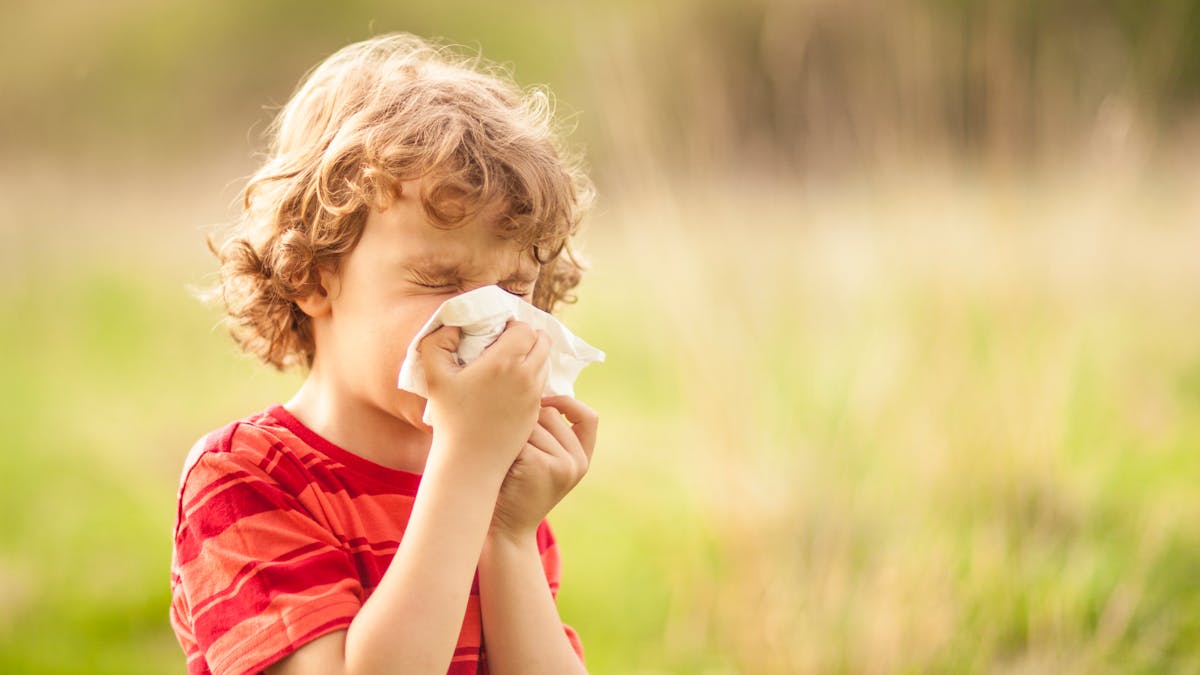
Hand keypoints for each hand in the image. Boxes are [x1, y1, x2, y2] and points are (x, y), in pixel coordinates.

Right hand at [419, 321, 549, 474]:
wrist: (470, 461)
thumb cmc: (450, 418)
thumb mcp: (434, 375)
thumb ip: (438, 342)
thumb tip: (454, 325)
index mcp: (505, 362)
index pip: (525, 328)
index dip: (512, 325)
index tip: (496, 332)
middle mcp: (526, 376)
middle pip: (543, 342)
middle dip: (528, 337)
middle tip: (507, 342)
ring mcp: (534, 396)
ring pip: (544, 363)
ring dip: (532, 356)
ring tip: (508, 362)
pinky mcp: (536, 412)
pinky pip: (541, 384)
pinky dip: (531, 377)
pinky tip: (510, 384)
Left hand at [490, 396, 597, 542]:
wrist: (505, 529)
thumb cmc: (515, 489)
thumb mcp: (543, 462)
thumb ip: (549, 434)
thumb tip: (534, 387)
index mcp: (582, 458)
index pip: (589, 417)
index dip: (567, 403)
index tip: (543, 402)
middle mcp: (578, 462)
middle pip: (551, 413)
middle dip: (526, 421)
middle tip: (509, 447)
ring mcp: (563, 464)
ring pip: (532, 422)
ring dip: (512, 433)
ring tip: (504, 458)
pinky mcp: (542, 464)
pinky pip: (519, 435)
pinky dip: (504, 444)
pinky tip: (499, 464)